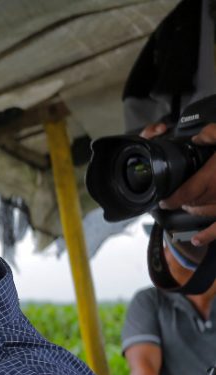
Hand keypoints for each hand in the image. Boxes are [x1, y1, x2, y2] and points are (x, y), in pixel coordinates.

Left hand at [159, 123, 215, 244]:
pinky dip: (208, 235)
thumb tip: (197, 138)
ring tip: (188, 205)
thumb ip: (213, 134)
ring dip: (194, 209)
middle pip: (193, 202)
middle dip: (183, 200)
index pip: (184, 194)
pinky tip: (197, 240)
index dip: (170, 199)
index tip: (163, 200)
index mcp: (211, 177)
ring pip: (204, 212)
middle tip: (178, 195)